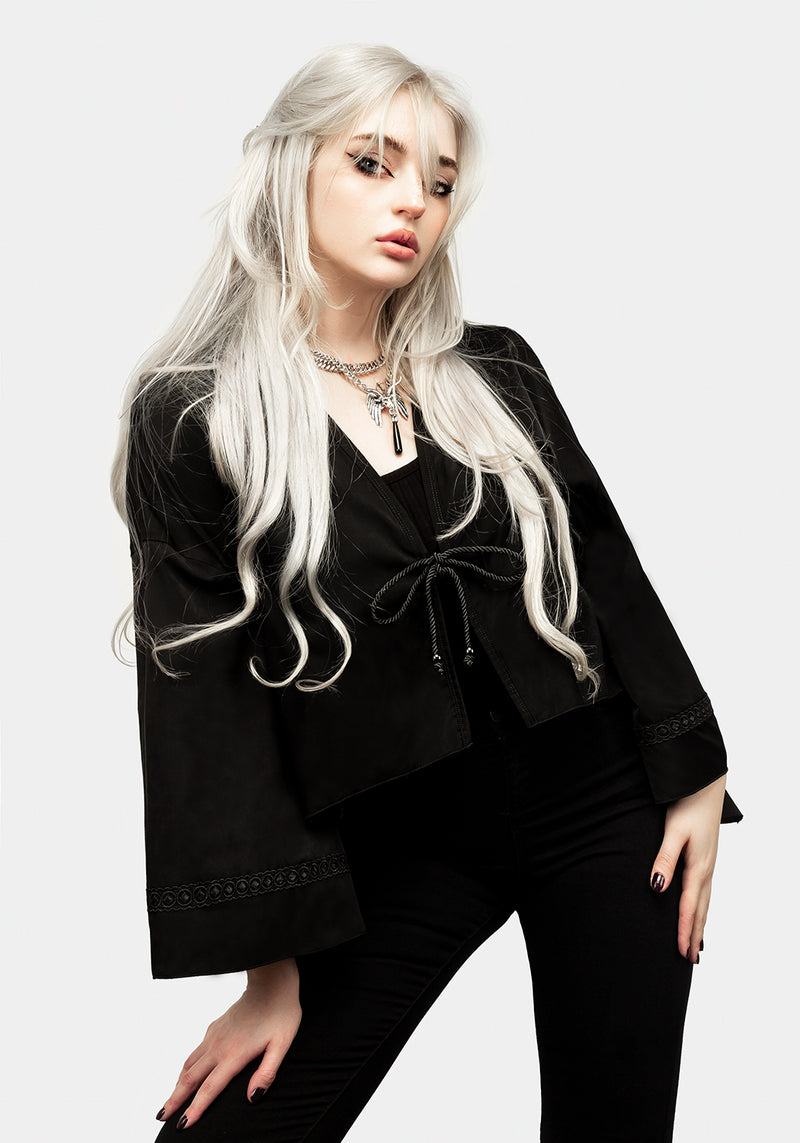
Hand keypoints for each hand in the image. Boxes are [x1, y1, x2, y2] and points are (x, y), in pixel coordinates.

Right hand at [156, 957, 301, 1130]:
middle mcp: (218, 1045)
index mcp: (234, 1054)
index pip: (210, 1088)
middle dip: (175, 1100)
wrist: (272, 981)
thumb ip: (267, 1072)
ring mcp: (214, 1035)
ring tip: (169, 1101)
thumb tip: (252, 1098)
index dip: (196, 1109)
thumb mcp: (282, 1045)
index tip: (183, 1125)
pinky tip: (187, 1073)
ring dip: (177, 1084)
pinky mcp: (215, 1026)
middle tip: (161, 1117)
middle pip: (190, 1078)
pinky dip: (186, 1067)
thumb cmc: (281, 1013)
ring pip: (189, 1064)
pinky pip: (195, 1051)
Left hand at [649, 774, 726, 964]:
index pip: (689, 907)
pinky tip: (699, 910)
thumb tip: (657, 888)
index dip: (684, 931)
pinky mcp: (706, 857)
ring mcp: (708, 864)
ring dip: (700, 924)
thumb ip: (664, 859)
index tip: (681, 954)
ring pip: (704, 902)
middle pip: (700, 910)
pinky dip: (702, 908)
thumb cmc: (687, 804)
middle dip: (694, 935)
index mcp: (698, 867)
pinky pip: (705, 891)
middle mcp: (706, 869)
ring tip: (696, 946)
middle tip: (690, 961)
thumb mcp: (673, 831)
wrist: (705, 783)